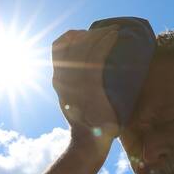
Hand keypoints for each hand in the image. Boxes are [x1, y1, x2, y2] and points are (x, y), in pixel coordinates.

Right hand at [51, 25, 119, 157]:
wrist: (87, 142)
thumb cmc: (85, 126)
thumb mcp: (70, 104)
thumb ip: (71, 88)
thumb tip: (79, 77)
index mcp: (58, 80)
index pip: (57, 47)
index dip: (69, 37)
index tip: (83, 35)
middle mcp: (64, 76)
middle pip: (73, 43)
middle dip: (90, 34)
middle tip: (106, 31)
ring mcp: (76, 79)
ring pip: (87, 46)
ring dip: (101, 35)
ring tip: (114, 31)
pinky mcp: (91, 83)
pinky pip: (98, 56)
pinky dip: (107, 43)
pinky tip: (116, 37)